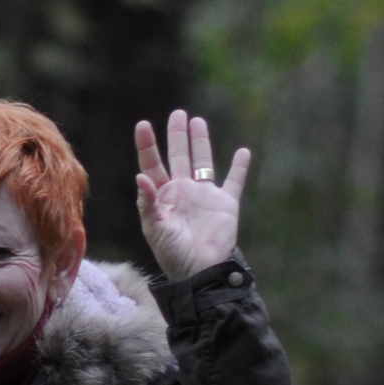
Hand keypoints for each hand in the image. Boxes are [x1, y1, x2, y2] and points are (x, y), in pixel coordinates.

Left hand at [134, 109, 250, 280]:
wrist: (200, 271)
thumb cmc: (173, 253)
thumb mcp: (156, 229)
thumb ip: (149, 204)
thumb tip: (141, 177)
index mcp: (162, 196)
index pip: (152, 165)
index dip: (148, 145)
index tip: (143, 125)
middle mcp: (182, 191)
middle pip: (179, 156)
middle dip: (177, 135)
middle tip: (178, 113)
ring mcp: (204, 196)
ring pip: (203, 162)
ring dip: (201, 142)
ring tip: (198, 121)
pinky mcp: (226, 204)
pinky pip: (234, 181)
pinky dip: (239, 167)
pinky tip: (243, 152)